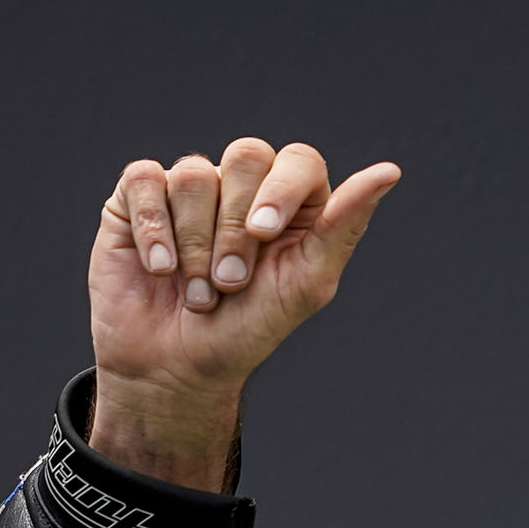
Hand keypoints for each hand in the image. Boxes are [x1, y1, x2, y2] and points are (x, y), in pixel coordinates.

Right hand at [85, 137, 401, 487]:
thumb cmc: (246, 330)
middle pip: (245, 158)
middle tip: (231, 282)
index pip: (298, 160)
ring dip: (195, 243)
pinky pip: (144, 179)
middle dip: (235, 228)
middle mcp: (241, 186)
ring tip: (198, 290)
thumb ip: (344, 226)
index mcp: (291, 202)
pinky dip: (153, 228)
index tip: (264, 234)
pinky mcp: (139, 197)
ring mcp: (189, 188)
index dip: (281, 189)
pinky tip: (160, 268)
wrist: (175, 369)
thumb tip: (389, 171)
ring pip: (193, 173)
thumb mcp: (306, 285)